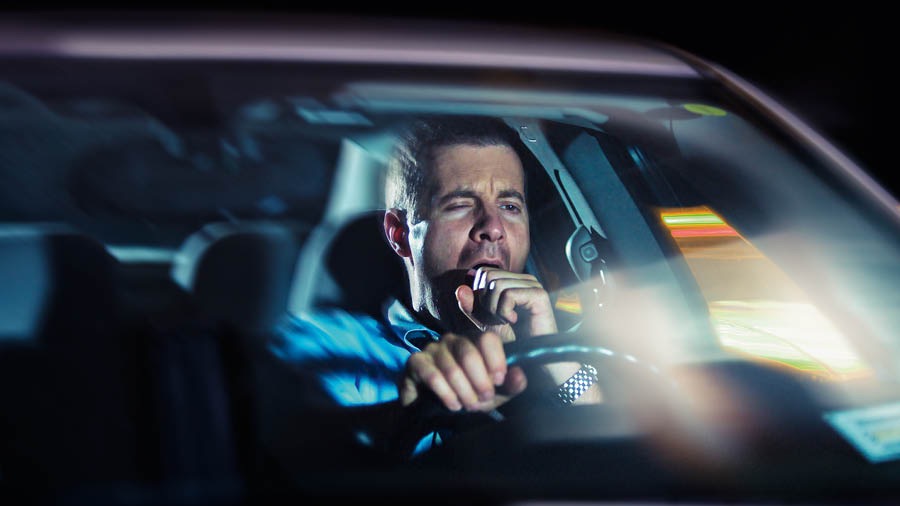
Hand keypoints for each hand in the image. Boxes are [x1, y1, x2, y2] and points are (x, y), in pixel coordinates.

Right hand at [399, 331, 527, 410]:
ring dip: (463, 391)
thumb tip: (519, 375)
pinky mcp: (416, 361)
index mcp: (474, 342)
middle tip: (483, 399)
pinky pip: (432, 375)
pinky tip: (452, 404)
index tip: (499, 380)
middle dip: (480, 381)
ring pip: (452, 368)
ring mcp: (433, 348)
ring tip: (467, 405)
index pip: (487, 339)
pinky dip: (445, 393)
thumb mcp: (494, 395)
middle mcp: (453, 340)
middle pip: (469, 353)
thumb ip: (510, 386)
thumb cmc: (466, 396)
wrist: (432, 409)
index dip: (495, 359)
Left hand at [456, 267, 593, 400]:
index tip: (489, 315)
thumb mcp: (485, 323)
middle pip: (487, 275)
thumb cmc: (512, 342)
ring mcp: (532, 284)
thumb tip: (460, 288)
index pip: (483, 272)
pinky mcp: (538, 294)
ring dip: (494, 308)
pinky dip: (504, 312)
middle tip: (498, 319)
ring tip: (506, 321)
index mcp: (512, 281)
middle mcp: (523, 279)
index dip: (478, 294)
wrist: (532, 358)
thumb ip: (472, 306)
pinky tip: (515, 321)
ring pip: (496, 284)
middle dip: (485, 301)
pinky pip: (508, 294)